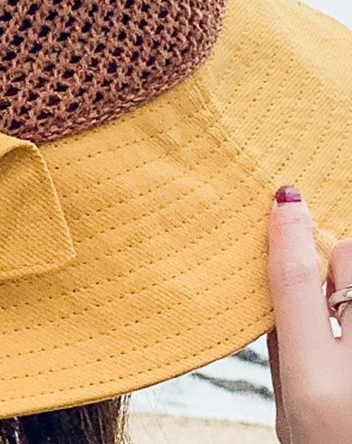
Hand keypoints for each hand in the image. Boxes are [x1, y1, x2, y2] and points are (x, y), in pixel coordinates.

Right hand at [267, 185, 351, 443]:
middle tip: (326, 282)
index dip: (286, 232)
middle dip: (334, 259)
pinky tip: (351, 324)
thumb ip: (282, 354)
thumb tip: (273, 296)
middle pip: (350, 261)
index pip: (294, 281)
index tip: (285, 198)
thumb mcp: (290, 418)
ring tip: (349, 310)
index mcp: (317, 383)